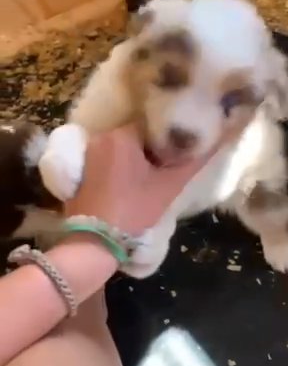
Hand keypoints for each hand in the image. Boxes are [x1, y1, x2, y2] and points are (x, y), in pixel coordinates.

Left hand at [65, 124, 220, 235]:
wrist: (95, 241)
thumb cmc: (134, 210)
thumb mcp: (169, 186)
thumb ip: (194, 161)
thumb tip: (221, 139)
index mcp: (122, 135)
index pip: (153, 125)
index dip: (169, 140)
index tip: (176, 156)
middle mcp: (101, 136)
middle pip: (136, 135)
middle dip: (152, 149)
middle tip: (164, 170)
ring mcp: (87, 152)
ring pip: (122, 147)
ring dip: (136, 158)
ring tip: (148, 179)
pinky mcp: (80, 168)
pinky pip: (107, 158)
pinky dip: (120, 166)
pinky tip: (128, 184)